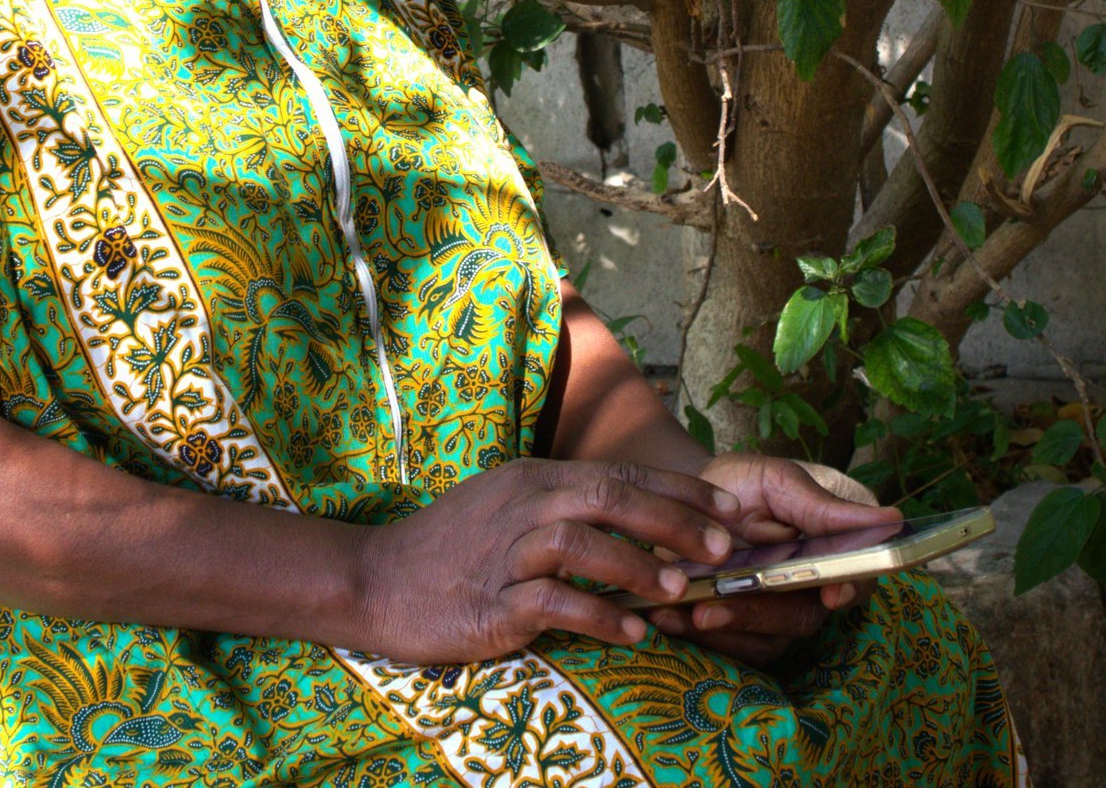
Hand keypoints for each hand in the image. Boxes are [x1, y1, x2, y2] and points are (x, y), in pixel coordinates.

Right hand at [350, 459, 740, 664]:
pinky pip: (551, 602)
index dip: (680, 492)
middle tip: (721, 549)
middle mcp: (523, 504)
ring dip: (637, 566)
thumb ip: (567, 509)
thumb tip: (640, 520)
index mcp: (534, 479)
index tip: (730, 511)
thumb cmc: (451, 548)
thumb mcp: (509, 508)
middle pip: (610, 497)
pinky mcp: (489, 601)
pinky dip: (597, 615)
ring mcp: (504, 551)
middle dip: (674, 522)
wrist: (375, 580)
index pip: (621, 473)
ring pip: (581, 543)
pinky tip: (631, 632)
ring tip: (679, 591)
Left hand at [645, 453, 901, 666]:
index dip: (852, 587)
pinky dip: (702, 638)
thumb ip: (822, 505)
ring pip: (769, 639)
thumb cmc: (743, 486)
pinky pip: (735, 649)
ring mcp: (781, 614)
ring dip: (728, 630)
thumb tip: (890, 518)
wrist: (690, 505)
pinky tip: (670, 619)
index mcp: (837, 547)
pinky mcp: (747, 634)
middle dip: (761, 614)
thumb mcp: (777, 480)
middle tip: (717, 607)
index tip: (832, 592)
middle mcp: (816, 588)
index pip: (861, 575)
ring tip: (689, 614)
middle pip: (806, 615)